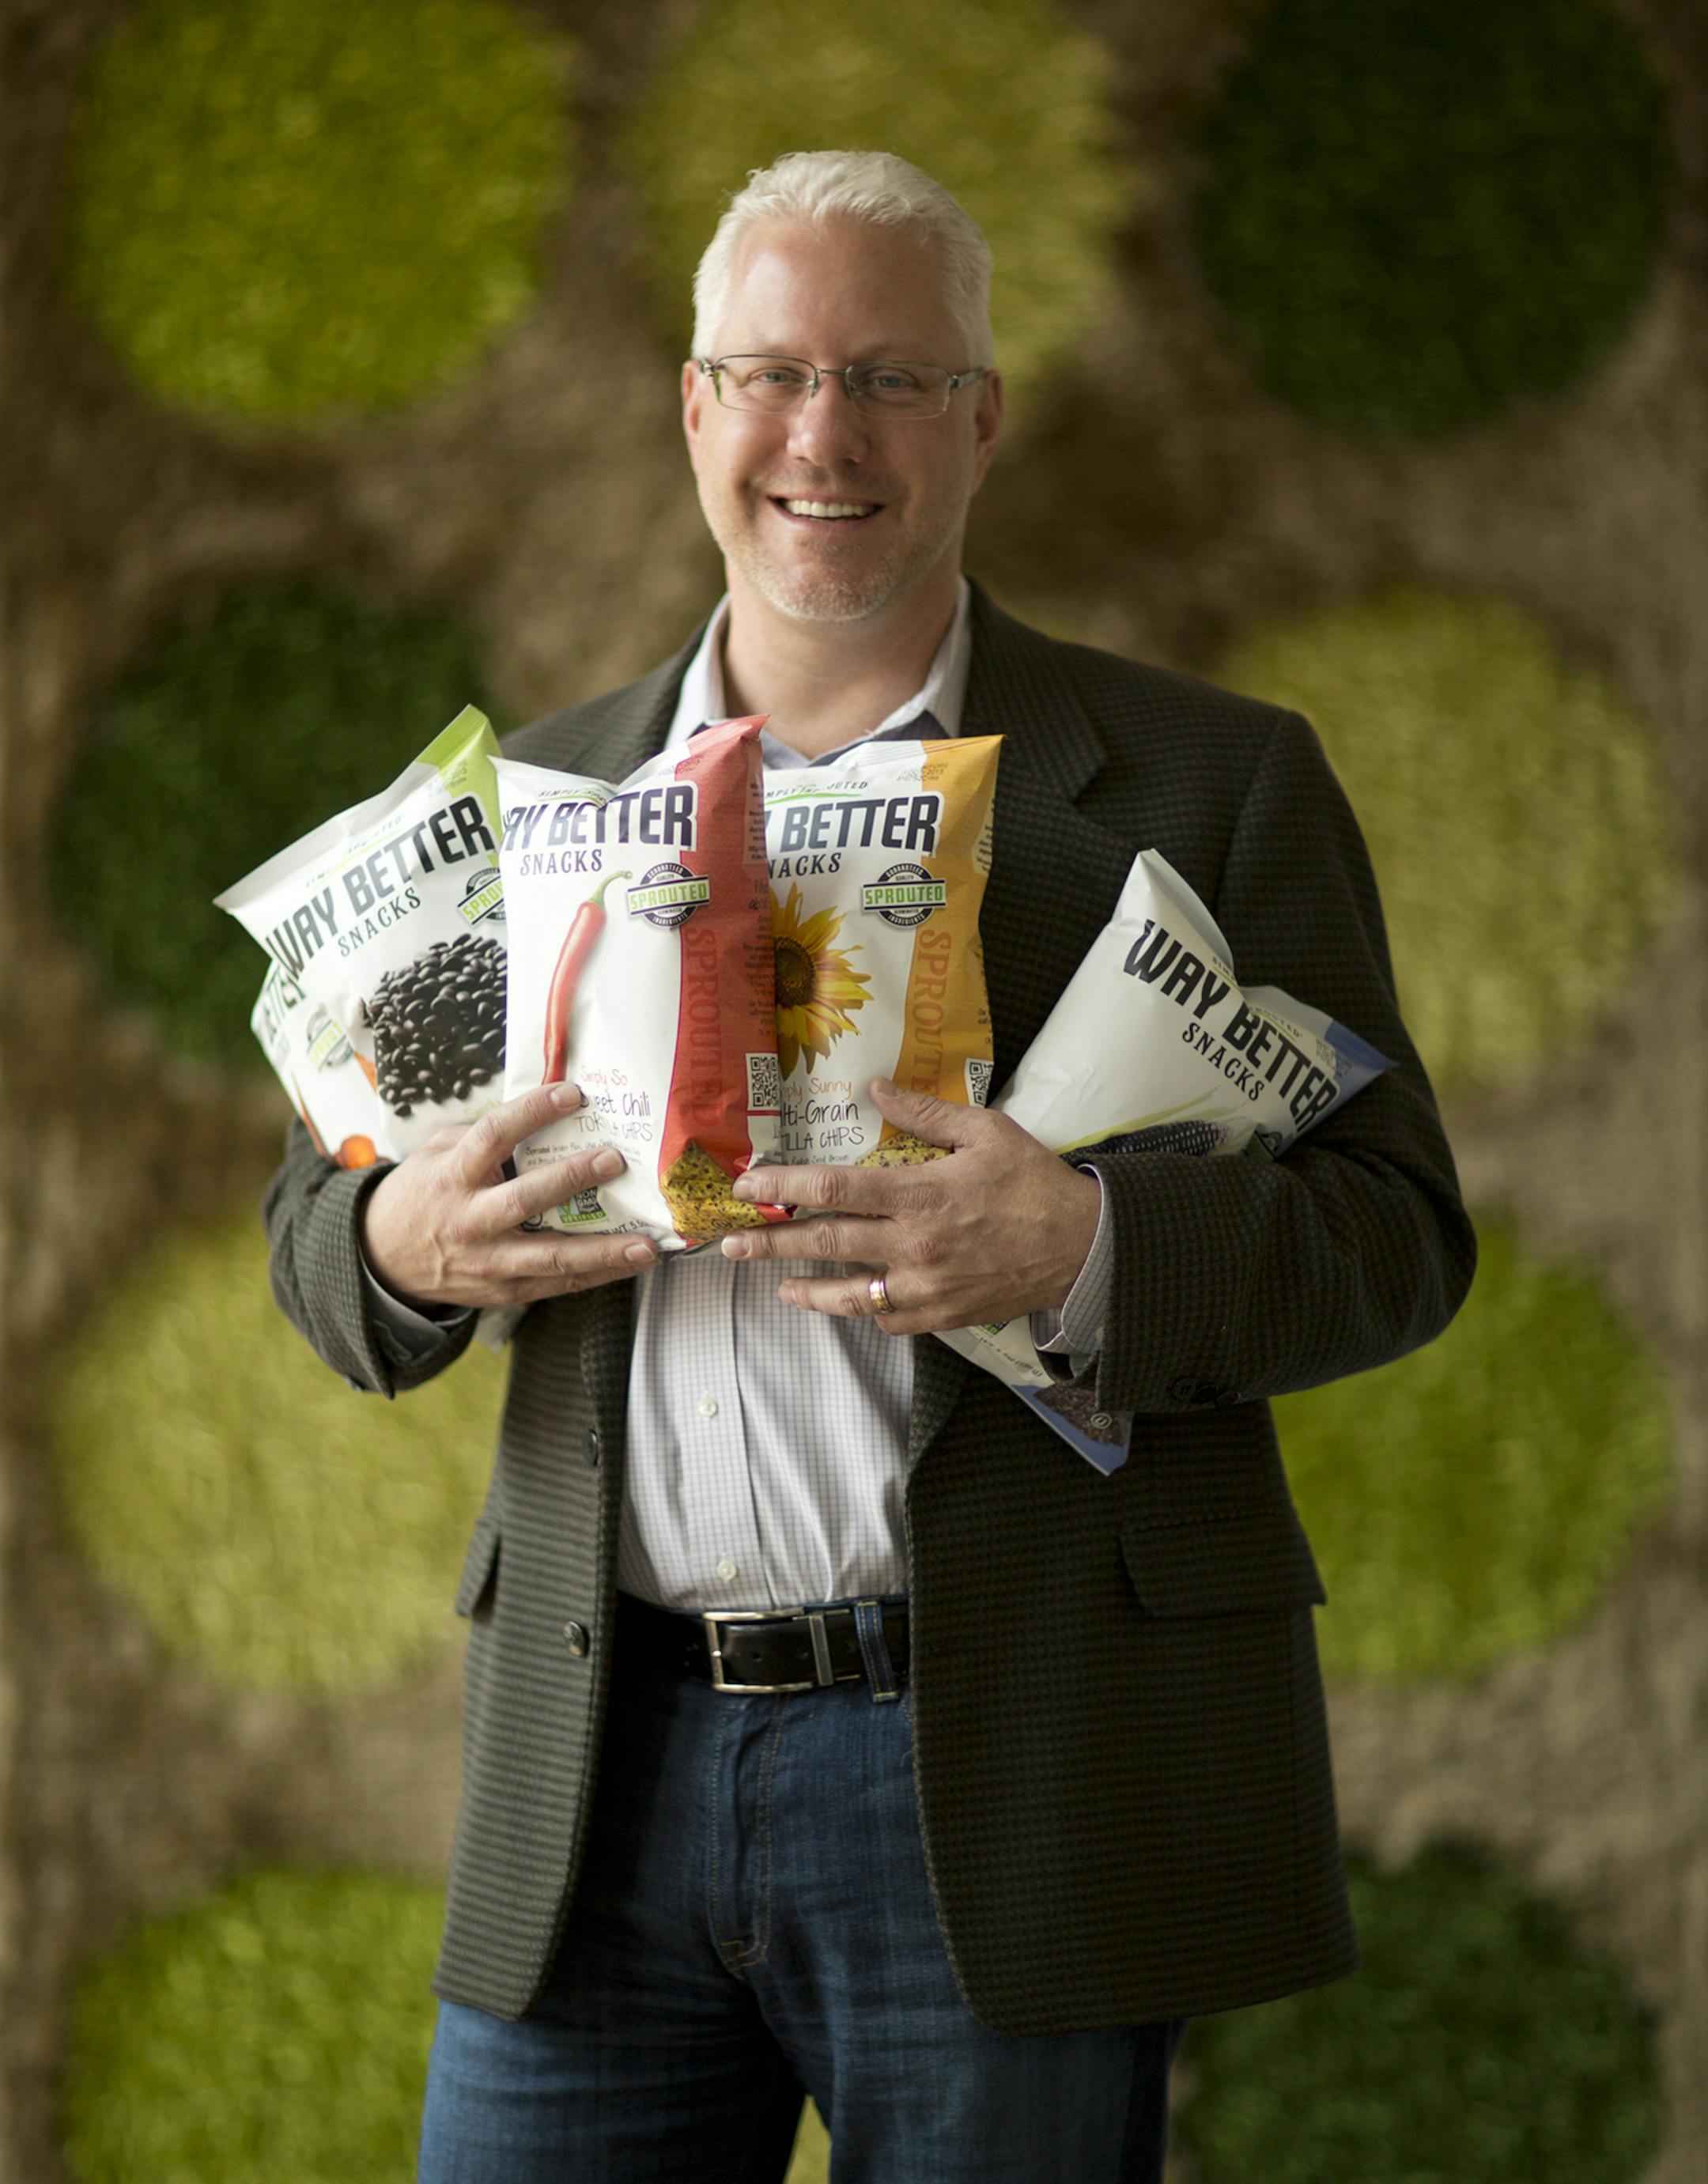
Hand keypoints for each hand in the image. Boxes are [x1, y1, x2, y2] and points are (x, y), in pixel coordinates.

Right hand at [359, 1082, 658, 1310]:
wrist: (384, 1261)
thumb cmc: (422, 1195)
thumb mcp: (435, 1154)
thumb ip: (478, 1135)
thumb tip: (536, 1110)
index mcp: (453, 1176)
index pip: (493, 1136)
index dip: (532, 1112)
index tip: (572, 1093)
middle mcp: (472, 1220)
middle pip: (526, 1198)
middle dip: (573, 1179)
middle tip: (615, 1160)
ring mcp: (490, 1261)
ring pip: (552, 1258)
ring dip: (604, 1251)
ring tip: (647, 1244)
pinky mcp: (506, 1291)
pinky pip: (558, 1284)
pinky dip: (598, 1274)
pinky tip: (633, 1262)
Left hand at [718, 1077, 1099, 1333]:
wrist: (1084, 1247)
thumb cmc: (1034, 1183)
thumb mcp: (985, 1131)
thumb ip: (925, 1113)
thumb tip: (876, 1087)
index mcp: (919, 1194)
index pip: (834, 1190)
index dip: (783, 1188)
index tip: (748, 1184)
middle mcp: (913, 1245)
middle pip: (825, 1243)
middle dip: (771, 1242)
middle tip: (731, 1243)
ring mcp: (925, 1286)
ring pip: (847, 1292)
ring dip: (803, 1287)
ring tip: (772, 1282)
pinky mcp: (941, 1315)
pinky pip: (887, 1318)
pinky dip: (859, 1310)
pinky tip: (838, 1301)